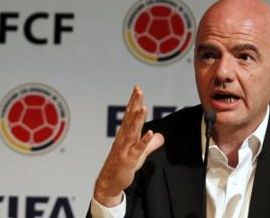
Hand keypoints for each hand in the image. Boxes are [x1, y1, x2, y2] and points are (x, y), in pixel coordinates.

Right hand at [93, 86, 163, 206]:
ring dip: (138, 119)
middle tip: (138, 91)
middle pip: (130, 118)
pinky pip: (137, 149)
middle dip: (134, 104)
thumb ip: (150, 143)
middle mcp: (124, 138)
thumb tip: (160, 136)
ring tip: (143, 108)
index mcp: (126, 134)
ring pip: (132, 131)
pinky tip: (149, 133)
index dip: (134, 101)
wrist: (110, 182)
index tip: (137, 88)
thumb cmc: (123, 165)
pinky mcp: (128, 159)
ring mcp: (125, 148)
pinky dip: (143, 141)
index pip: (130, 115)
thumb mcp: (140, 153)